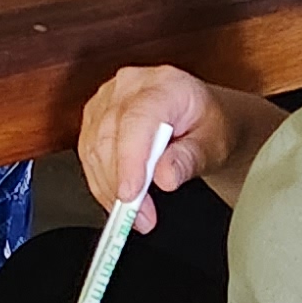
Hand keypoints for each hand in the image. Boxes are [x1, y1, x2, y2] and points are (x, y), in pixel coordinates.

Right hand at [79, 65, 234, 229]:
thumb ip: (190, 158)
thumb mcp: (213, 144)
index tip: (131, 195)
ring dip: (108, 188)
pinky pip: (88, 153)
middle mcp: (130, 86)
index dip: (129, 161)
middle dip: (120, 184)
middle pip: (109, 136)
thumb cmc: (207, 124)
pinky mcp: (95, 117)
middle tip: (140, 217)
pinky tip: (118, 199)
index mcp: (164, 85)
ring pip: (93, 148)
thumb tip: (165, 176)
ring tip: (135, 215)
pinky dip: (101, 182)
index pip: (137, 121)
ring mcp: (108, 99)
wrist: (200, 117)